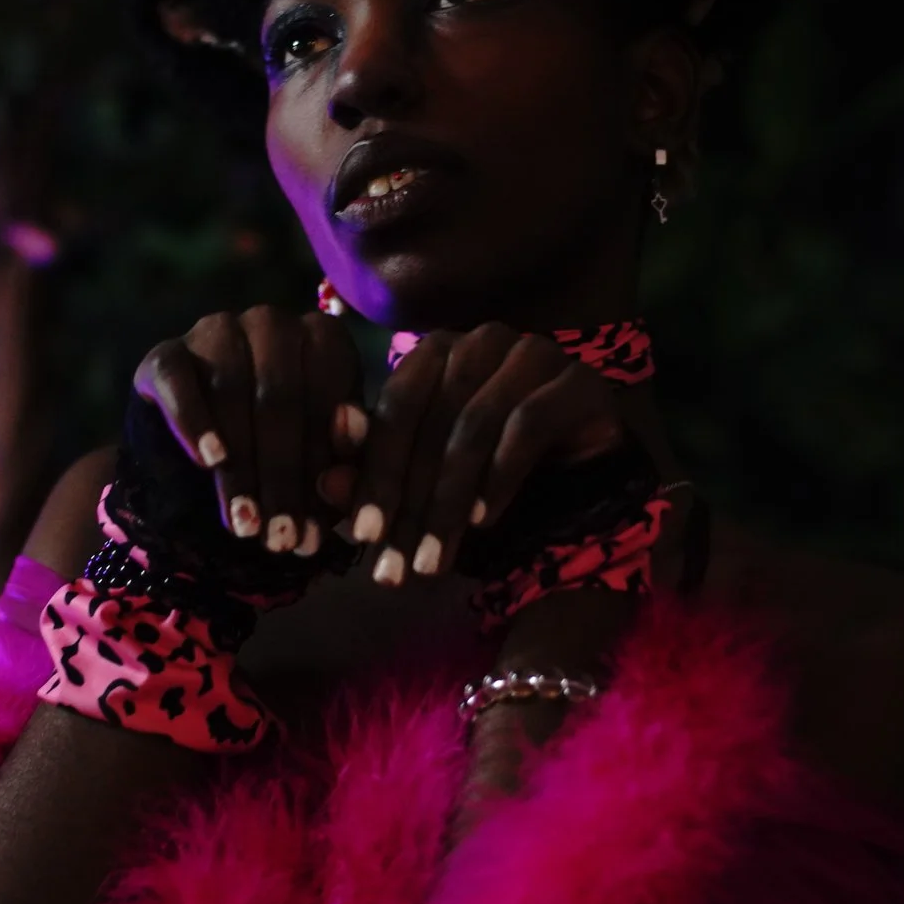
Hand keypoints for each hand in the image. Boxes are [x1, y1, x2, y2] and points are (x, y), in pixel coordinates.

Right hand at [131, 305, 369, 560]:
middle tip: (282, 539)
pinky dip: (194, 423)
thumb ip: (344, 462)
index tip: (320, 527)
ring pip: (232, 394)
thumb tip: (344, 458)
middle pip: (282, 398)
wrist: (205, 456)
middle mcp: (273, 324)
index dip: (325, 464)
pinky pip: (178, 382)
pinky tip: (208, 462)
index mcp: (323, 339)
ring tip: (246, 525)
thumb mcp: (322, 462)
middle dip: (283, 477)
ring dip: (241, 468)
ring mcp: (217, 331)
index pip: (330, 394)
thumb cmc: (284, 454)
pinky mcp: (166, 353)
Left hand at [340, 323, 627, 586]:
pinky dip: (499, 476)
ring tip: (436, 557)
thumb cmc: (486, 479)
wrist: (578, 484)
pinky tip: (483, 520)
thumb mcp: (422, 486)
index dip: (375, 474)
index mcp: (437, 351)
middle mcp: (483, 340)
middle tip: (397, 563)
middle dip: (411, 499)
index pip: (395, 407)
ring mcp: (535, 353)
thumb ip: (374, 480)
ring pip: (475, 423)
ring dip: (449, 499)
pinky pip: (529, 423)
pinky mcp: (579, 381)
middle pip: (432, 418)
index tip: (363, 537)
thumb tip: (325, 487)